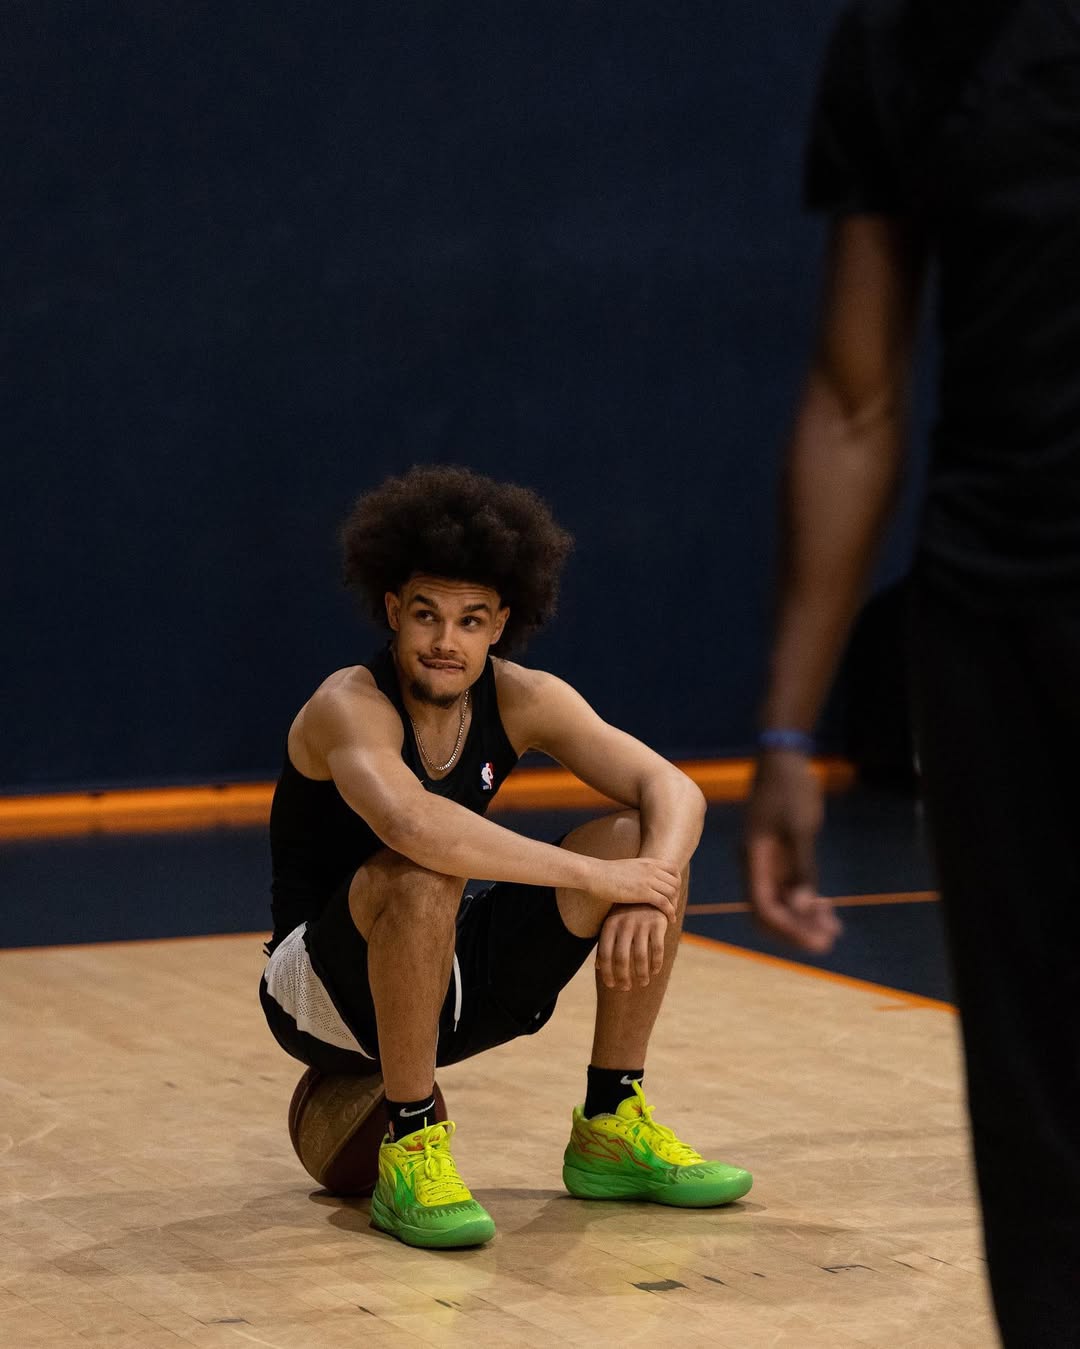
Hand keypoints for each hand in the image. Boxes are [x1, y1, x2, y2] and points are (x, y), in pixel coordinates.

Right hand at [588, 856, 679, 920]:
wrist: (595, 874)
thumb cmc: (606, 873)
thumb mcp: (628, 867)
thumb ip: (639, 871)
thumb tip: (640, 878)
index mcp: (648, 861)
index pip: (673, 869)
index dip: (676, 882)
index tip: (672, 893)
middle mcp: (651, 868)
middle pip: (675, 882)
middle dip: (677, 896)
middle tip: (672, 907)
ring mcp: (648, 879)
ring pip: (672, 892)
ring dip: (674, 905)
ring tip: (671, 915)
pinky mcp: (643, 892)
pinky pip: (665, 903)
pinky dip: (670, 912)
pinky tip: (670, 919)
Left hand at [596, 905, 668, 989]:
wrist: (648, 892)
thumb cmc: (626, 912)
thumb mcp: (613, 923)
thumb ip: (605, 942)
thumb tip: (598, 966)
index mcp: (610, 924)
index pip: (605, 954)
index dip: (607, 973)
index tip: (611, 985)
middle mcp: (624, 924)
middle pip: (622, 958)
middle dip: (623, 977)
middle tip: (626, 988)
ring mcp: (641, 923)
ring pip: (640, 956)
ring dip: (641, 974)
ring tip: (643, 983)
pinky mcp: (658, 923)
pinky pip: (657, 948)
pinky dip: (656, 962)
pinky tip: (655, 971)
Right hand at [742, 751, 840, 953]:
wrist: (784, 760)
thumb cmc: (790, 789)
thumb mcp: (801, 828)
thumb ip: (803, 869)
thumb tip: (803, 907)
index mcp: (754, 858)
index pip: (764, 907)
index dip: (787, 929)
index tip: (815, 942)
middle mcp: (756, 865)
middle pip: (769, 912)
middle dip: (796, 930)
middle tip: (827, 943)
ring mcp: (768, 862)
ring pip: (781, 903)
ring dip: (804, 919)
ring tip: (833, 931)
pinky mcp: (780, 857)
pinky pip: (790, 888)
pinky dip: (806, 902)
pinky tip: (828, 910)